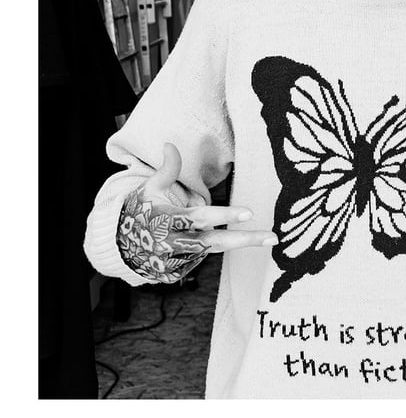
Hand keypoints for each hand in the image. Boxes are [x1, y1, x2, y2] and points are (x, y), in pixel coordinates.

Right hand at [116, 143, 275, 283]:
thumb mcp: (151, 187)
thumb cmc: (142, 209)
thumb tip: (170, 144)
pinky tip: (206, 239)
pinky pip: (200, 258)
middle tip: (273, 236)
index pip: (202, 217)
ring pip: (213, 250)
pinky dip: (208, 248)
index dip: (225, 215)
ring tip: (260, 235)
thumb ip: (167, 169)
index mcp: (170, 221)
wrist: (120, 245)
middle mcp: (176, 244)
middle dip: (245, 240)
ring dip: (236, 242)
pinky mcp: (178, 273)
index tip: (249, 212)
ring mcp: (178, 262)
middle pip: (216, 242)